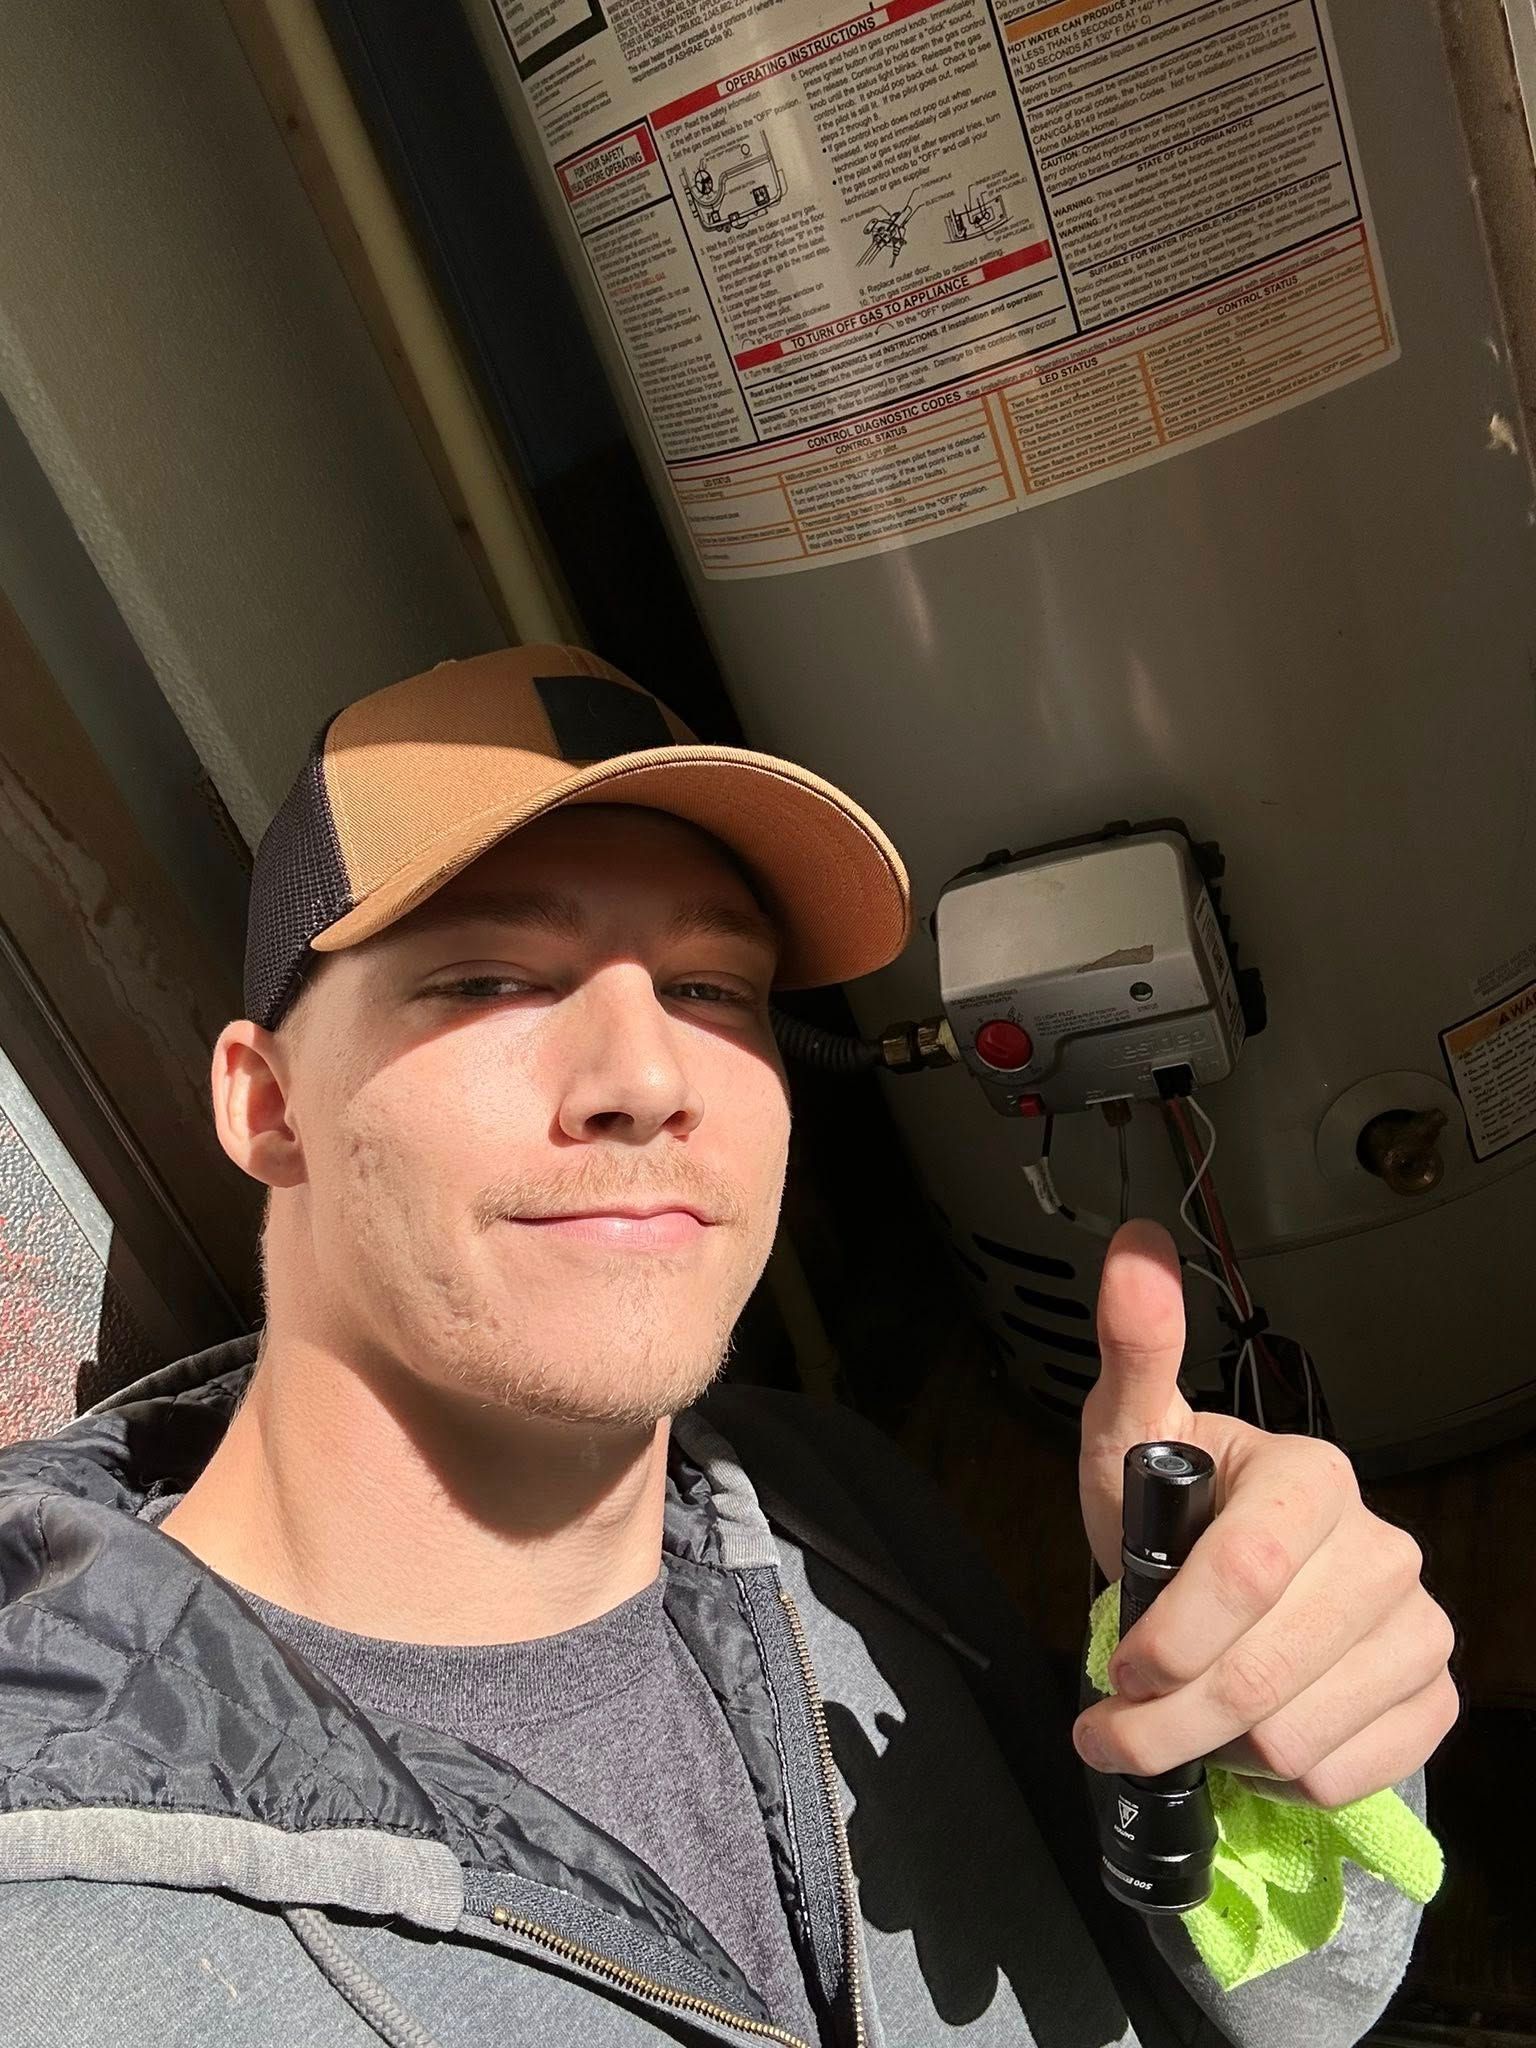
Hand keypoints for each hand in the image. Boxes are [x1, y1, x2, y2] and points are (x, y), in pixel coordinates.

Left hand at [1074, 1220, 1459, 1807]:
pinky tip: (1249, 1735)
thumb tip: (1133, 1243)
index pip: (1246, 1573)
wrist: (1212, 1584)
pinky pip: (1350, 1775)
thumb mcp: (1127, 1435)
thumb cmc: (1165, 1509)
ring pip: (1301, 1738)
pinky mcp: (1430, 1694)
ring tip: (1184, 1717)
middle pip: (1264, 1675)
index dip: (1169, 1634)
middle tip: (1118, 1725)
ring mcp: (1416, 1624)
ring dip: (1218, 1750)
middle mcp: (1381, 1546)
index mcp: (1310, 1476)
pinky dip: (1279, 1778)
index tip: (1115, 1663)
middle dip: (1169, 1720)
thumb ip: (1134, 1350)